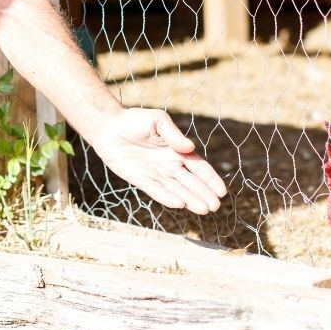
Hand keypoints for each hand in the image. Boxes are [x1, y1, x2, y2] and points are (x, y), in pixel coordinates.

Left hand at [90, 108, 226, 214]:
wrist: (108, 127)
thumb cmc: (135, 120)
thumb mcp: (158, 121)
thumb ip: (173, 134)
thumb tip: (190, 148)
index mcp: (177, 150)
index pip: (198, 167)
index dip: (210, 179)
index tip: (222, 190)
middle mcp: (169, 164)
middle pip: (190, 182)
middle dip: (203, 193)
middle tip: (215, 206)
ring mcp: (156, 173)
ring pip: (177, 190)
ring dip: (190, 199)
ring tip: (204, 209)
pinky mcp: (141, 179)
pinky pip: (156, 190)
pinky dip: (167, 197)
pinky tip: (180, 205)